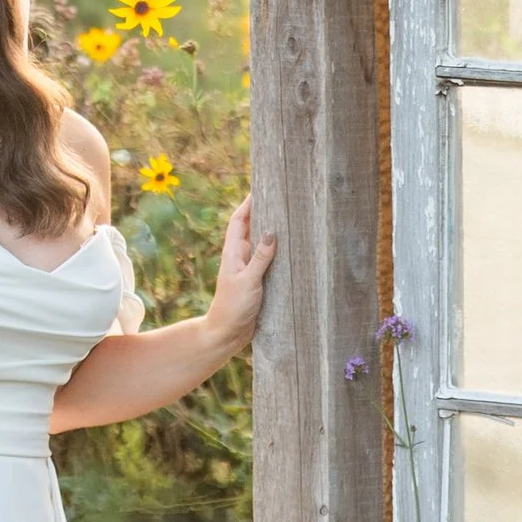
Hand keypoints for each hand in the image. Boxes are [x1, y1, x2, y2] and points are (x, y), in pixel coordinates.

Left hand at [207, 195, 276, 355]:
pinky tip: (293, 250)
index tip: (260, 187)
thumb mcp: (248, 281)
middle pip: (252, 229)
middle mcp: (240, 257)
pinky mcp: (258, 281)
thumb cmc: (233, 307)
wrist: (228, 333)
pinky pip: (269, 261)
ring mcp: (250, 269)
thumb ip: (260, 258)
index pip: (239, 221)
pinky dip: (279, 253)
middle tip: (282, 200)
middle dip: (264, 214)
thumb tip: (271, 231)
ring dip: (273, 233)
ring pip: (262, 245)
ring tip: (291, 219)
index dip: (247, 204)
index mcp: (233, 253)